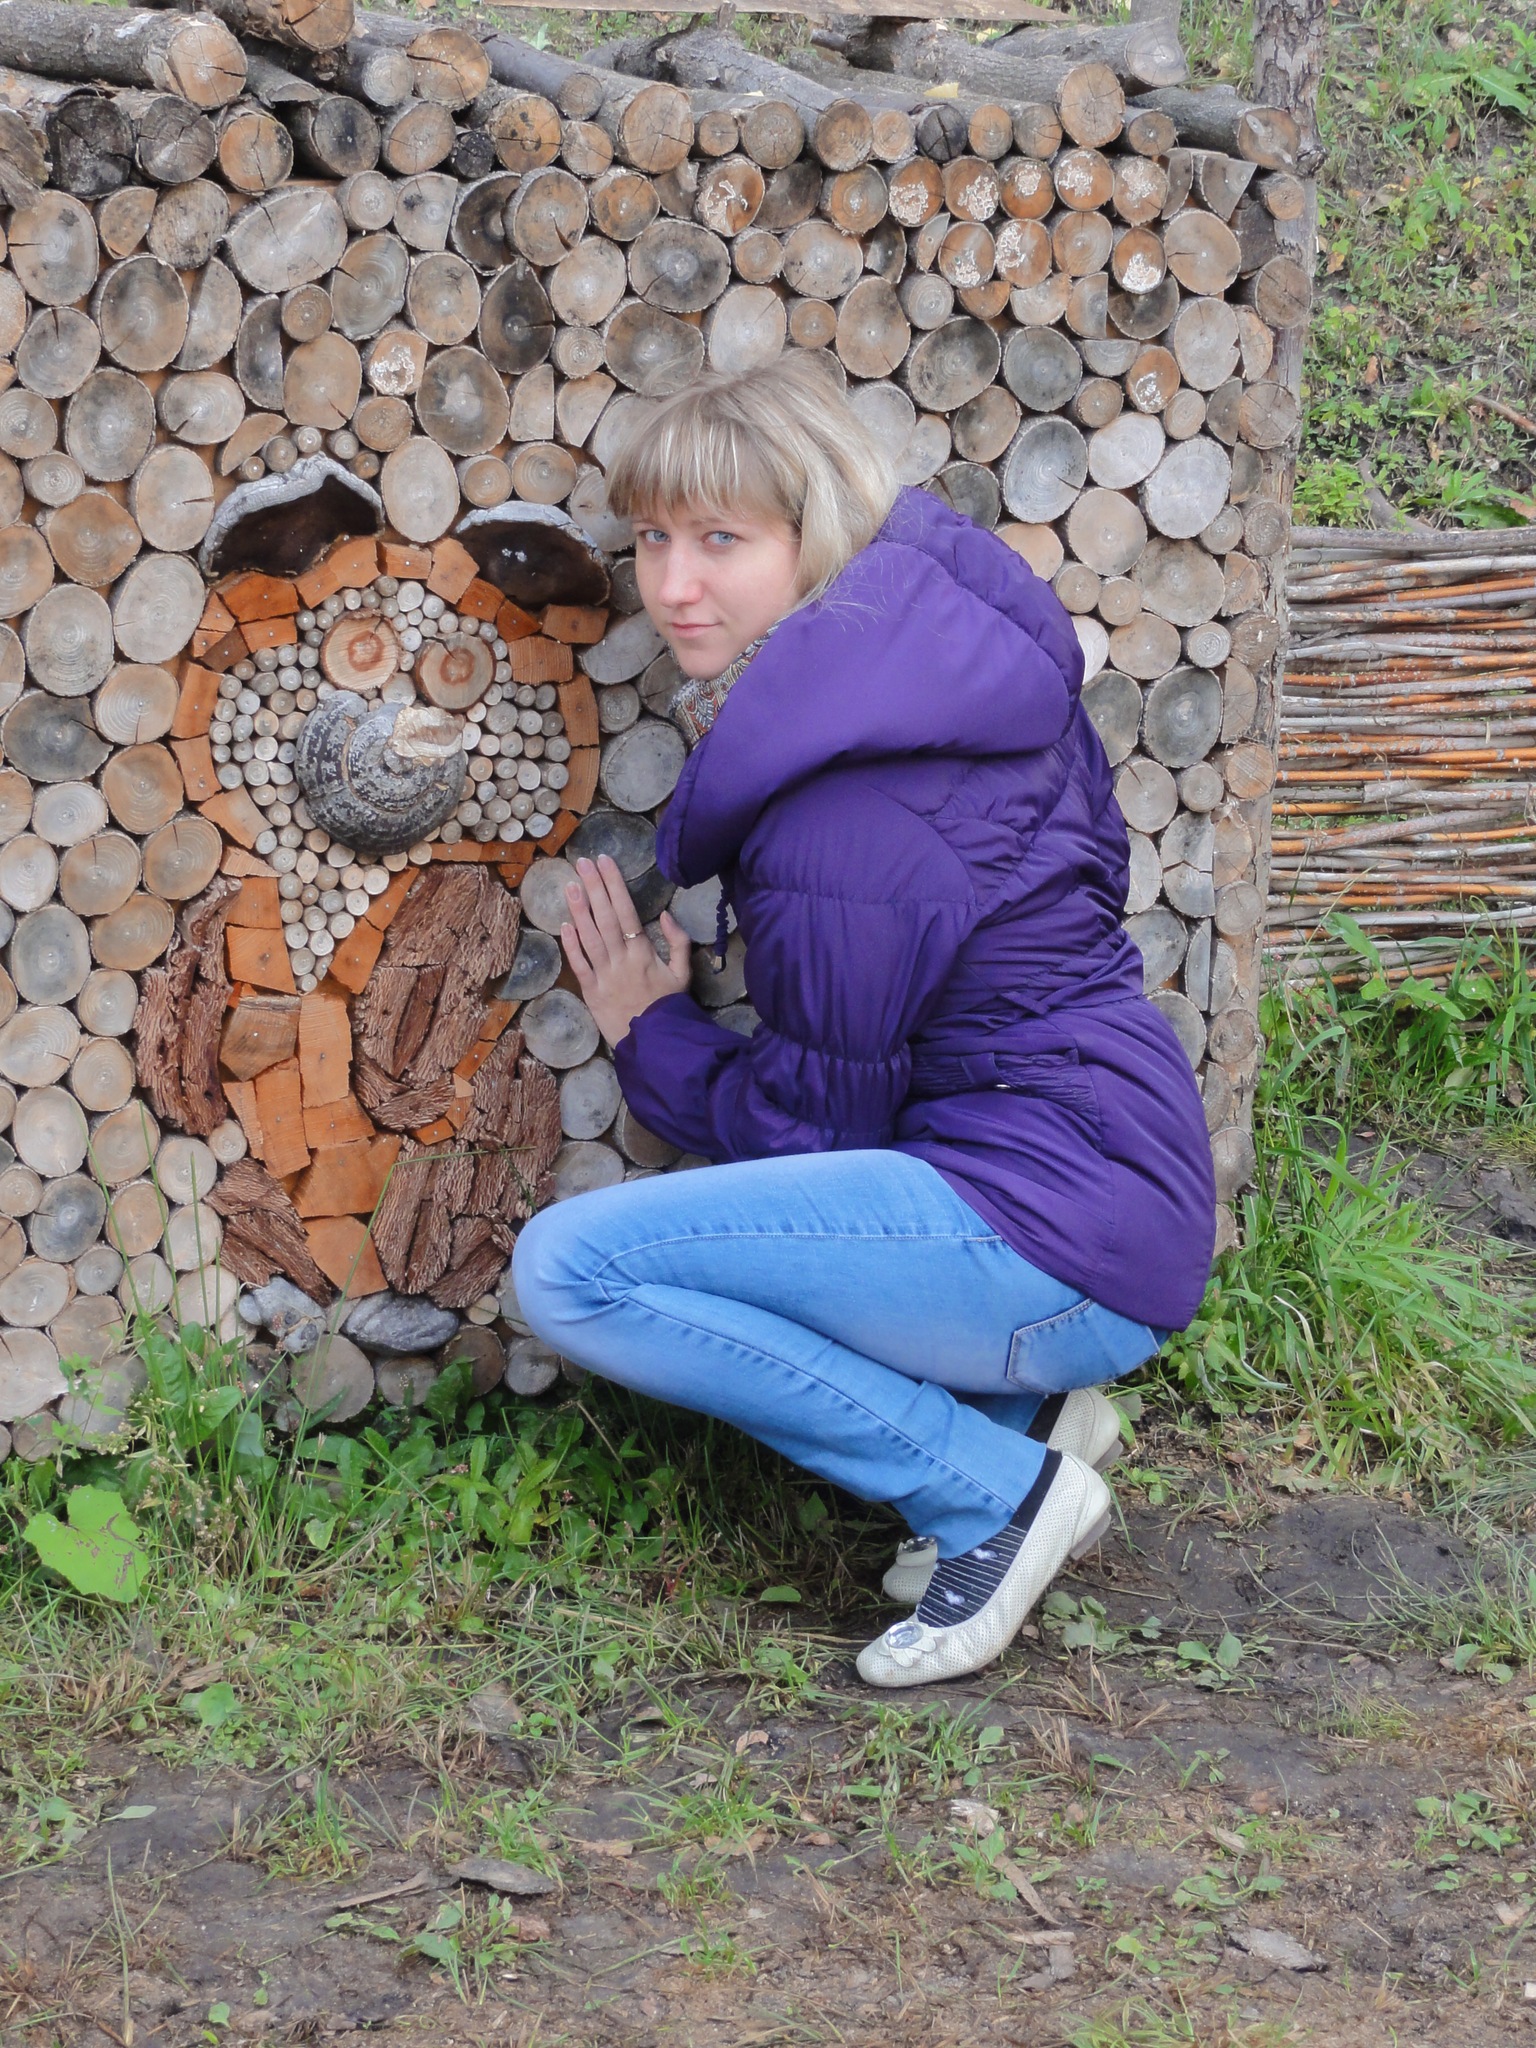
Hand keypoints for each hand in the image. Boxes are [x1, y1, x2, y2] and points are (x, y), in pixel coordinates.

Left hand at [560, 854, 690, 1044]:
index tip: (605, 861)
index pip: (626, 910)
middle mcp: (621, 959)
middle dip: (594, 887)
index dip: (614, 884)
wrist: (655, 1043)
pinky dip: (571, 945)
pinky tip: (564, 924)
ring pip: (589, 937)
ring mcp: (604, 975)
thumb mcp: (684, 974)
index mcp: (644, 952)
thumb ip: (679, 943)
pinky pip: (579, 965)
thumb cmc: (669, 1007)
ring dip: (579, 909)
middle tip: (582, 862)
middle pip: (605, 917)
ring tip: (570, 884)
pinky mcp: (591, 992)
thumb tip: (666, 915)